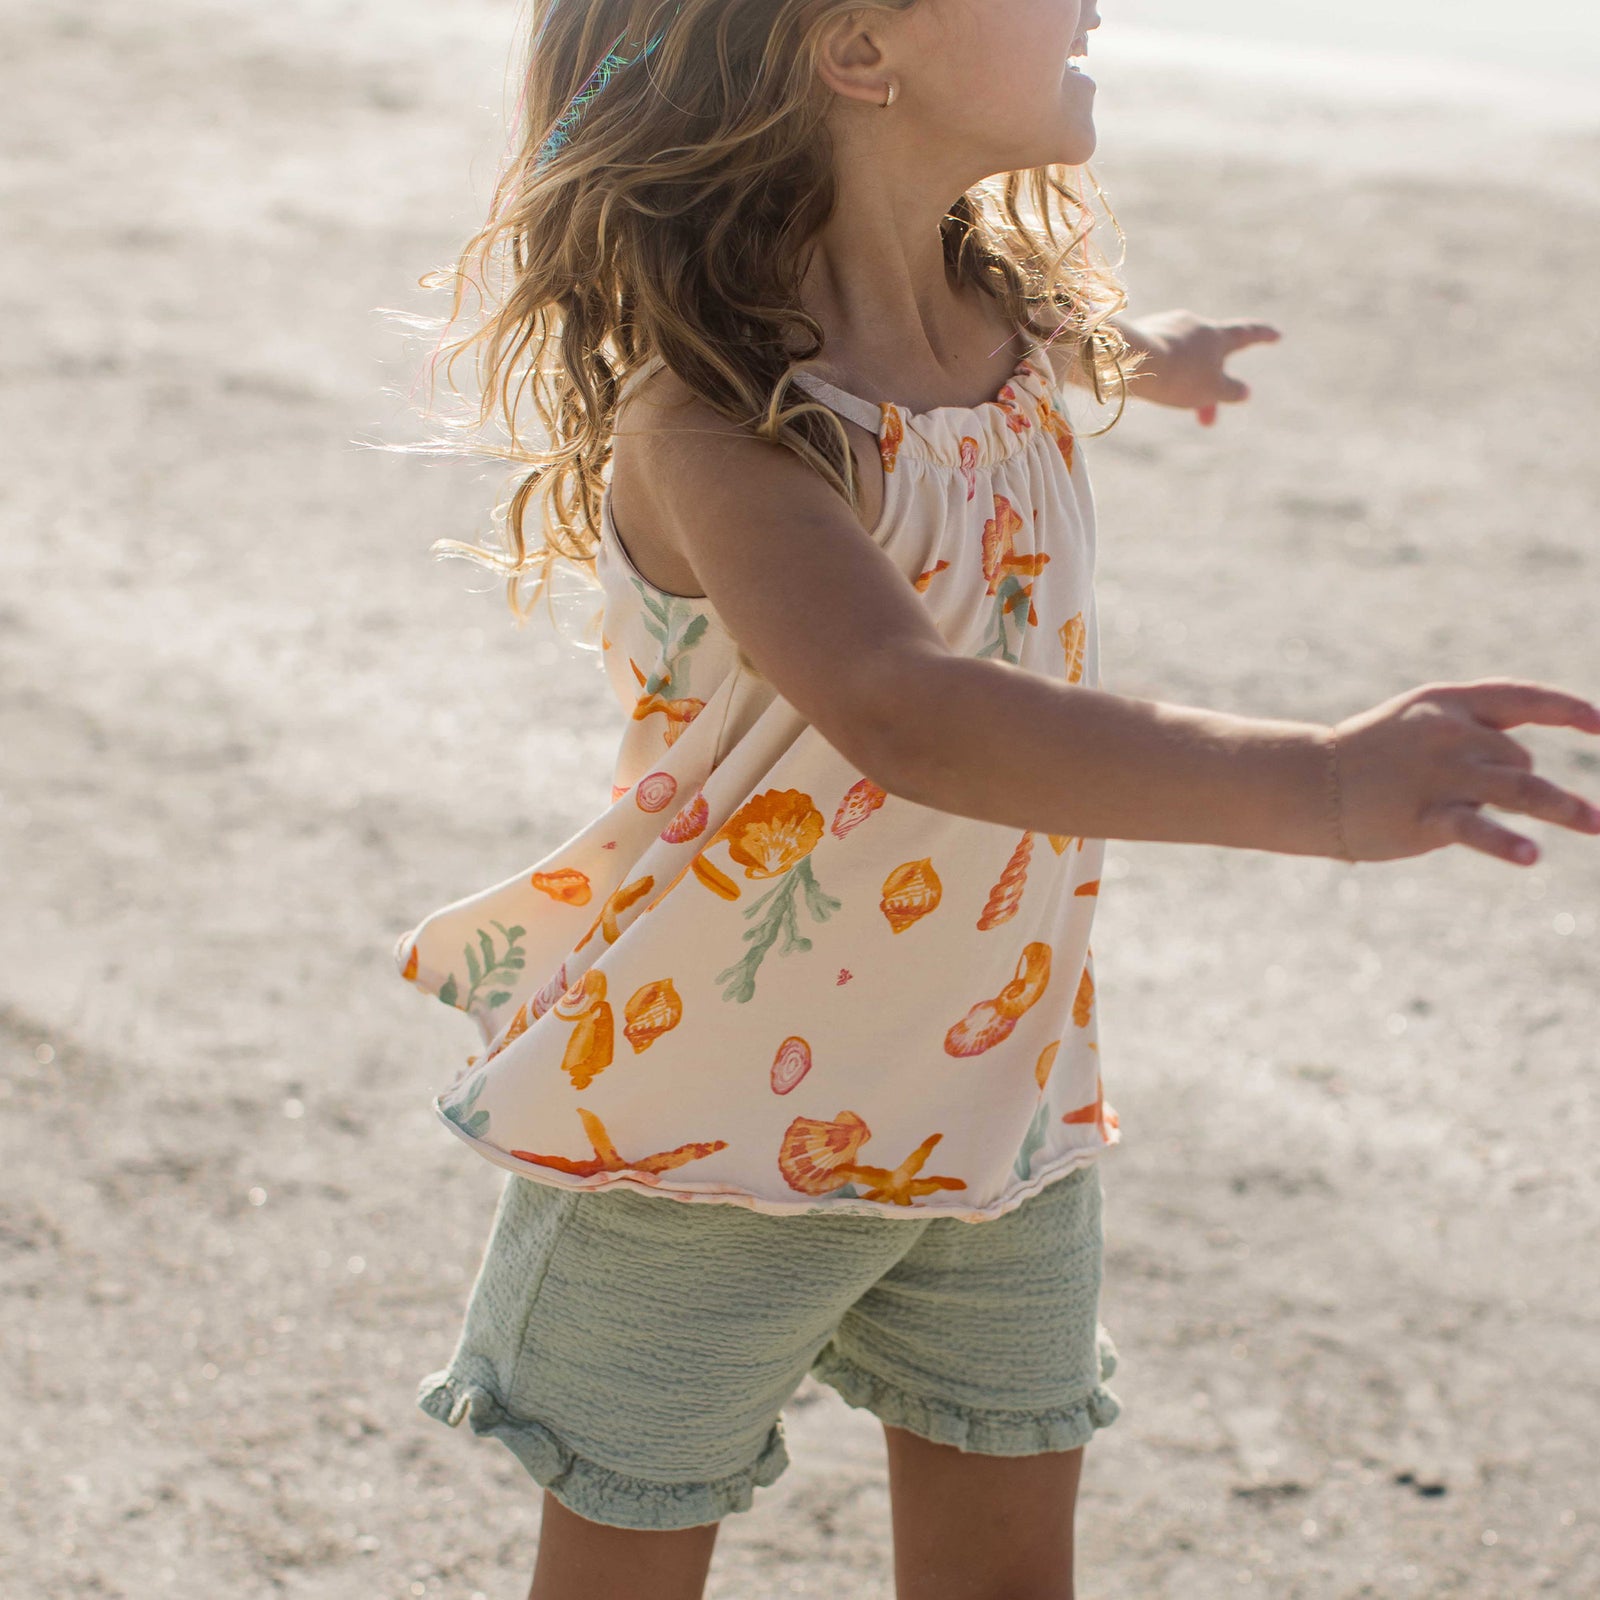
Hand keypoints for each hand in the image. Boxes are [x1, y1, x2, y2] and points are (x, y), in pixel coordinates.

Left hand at [1113, 309, 1280, 426]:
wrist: (1132, 362)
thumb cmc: (1178, 377)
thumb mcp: (1212, 390)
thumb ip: (1231, 390)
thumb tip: (1243, 391)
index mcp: (1216, 335)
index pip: (1246, 333)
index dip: (1263, 336)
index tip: (1276, 335)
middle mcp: (1194, 325)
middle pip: (1210, 357)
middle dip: (1211, 388)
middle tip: (1207, 421)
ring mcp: (1167, 327)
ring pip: (1184, 360)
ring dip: (1185, 383)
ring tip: (1172, 399)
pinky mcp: (1143, 335)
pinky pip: (1161, 358)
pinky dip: (1164, 375)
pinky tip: (1149, 385)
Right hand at [1329, 680, 1599, 864]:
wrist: (1306, 782)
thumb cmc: (1368, 757)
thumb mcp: (1418, 727)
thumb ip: (1473, 736)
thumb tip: (1527, 768)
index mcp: (1448, 704)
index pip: (1523, 698)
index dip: (1569, 710)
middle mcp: (1448, 733)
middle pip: (1519, 761)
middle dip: (1519, 785)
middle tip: (1474, 801)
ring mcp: (1437, 774)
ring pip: (1520, 790)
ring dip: (1564, 808)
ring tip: (1597, 825)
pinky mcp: (1422, 815)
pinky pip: (1476, 829)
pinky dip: (1506, 843)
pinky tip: (1530, 856)